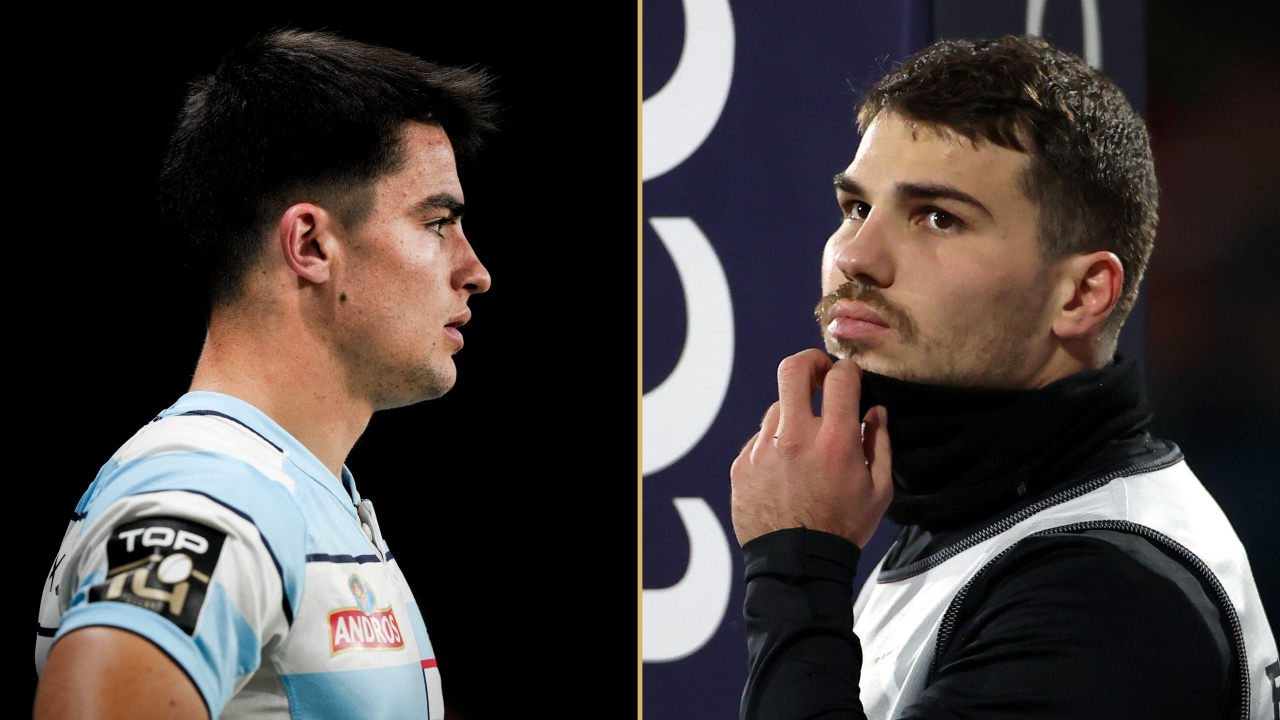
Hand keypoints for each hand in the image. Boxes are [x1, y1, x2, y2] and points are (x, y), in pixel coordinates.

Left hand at [730, 349, 892, 547]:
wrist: (796, 566)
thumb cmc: (842, 529)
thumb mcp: (879, 490)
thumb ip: (879, 443)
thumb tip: (876, 411)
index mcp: (835, 442)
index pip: (840, 378)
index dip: (848, 369)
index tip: (850, 375)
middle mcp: (795, 438)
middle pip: (793, 369)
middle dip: (809, 361)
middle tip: (818, 372)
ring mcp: (763, 450)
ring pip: (776, 408)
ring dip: (793, 415)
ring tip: (805, 444)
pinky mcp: (741, 465)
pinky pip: (759, 440)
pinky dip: (774, 445)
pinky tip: (785, 471)